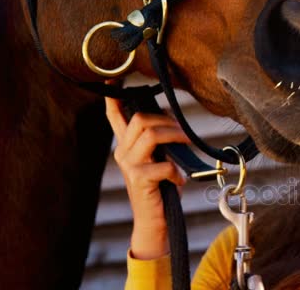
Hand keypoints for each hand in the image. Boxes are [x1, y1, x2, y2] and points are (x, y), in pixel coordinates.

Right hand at [105, 97, 190, 259]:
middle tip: (184, 133)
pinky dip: (177, 171)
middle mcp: (123, 153)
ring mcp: (129, 166)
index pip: (115, 116)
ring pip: (151, 135)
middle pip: (140, 120)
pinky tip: (179, 180)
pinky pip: (163, 165)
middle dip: (167, 121)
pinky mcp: (140, 180)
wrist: (156, 221)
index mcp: (126, 145)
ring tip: (186, 146)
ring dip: (175, 137)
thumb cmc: (161, 189)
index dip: (114, 97)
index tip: (113, 79)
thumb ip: (160, 140)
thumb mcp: (160, 158)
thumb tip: (170, 116)